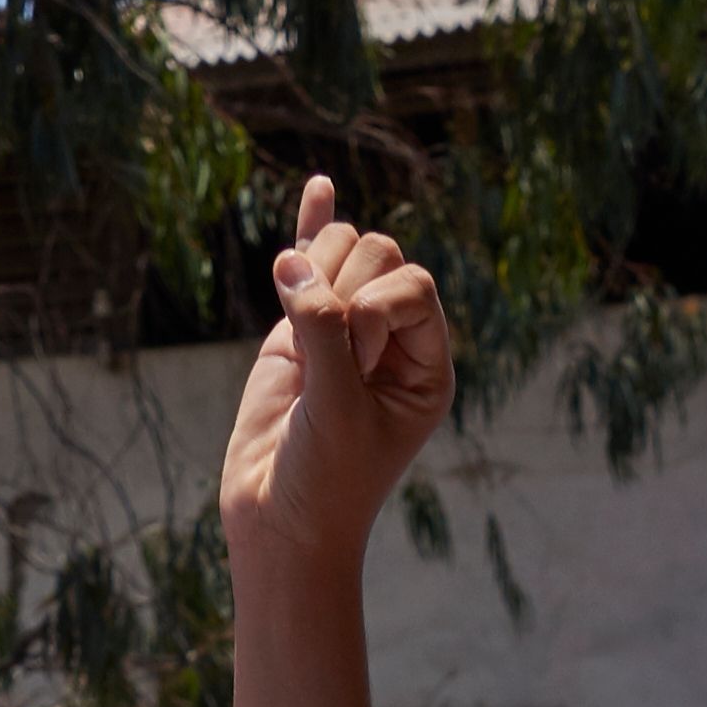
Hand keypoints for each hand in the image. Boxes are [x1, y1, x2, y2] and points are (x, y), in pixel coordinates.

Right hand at [221, 172, 455, 584]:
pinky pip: (311, 261)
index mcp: (427, 365)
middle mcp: (393, 340)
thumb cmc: (324, 480)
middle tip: (329, 364)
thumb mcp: (336, 407)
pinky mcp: (297, 328)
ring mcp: (345, 329)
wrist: (279, 520)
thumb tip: (293, 260)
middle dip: (344, 291)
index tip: (356, 363)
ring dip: (315, 275)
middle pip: (378, 254)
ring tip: (303, 348)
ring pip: (339, 250)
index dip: (376, 306)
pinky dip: (313, 226)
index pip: (412, 284)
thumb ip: (323, 330)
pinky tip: (321, 186)